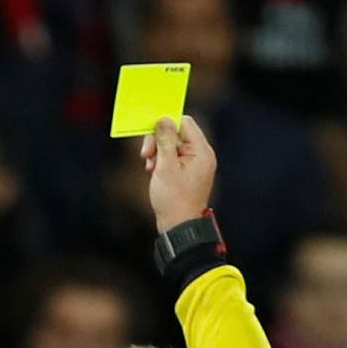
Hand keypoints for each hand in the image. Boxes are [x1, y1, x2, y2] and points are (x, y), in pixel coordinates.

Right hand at [142, 116, 216, 232]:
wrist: (180, 227)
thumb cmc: (174, 200)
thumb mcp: (165, 167)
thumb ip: (165, 141)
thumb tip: (163, 120)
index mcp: (201, 151)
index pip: (184, 123)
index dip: (165, 125)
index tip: (149, 134)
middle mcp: (201, 155)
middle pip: (177, 135)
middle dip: (158, 142)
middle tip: (145, 155)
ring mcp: (195, 165)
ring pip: (173, 148)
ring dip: (158, 154)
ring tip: (148, 167)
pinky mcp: (188, 174)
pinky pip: (174, 160)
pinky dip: (162, 163)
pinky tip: (153, 172)